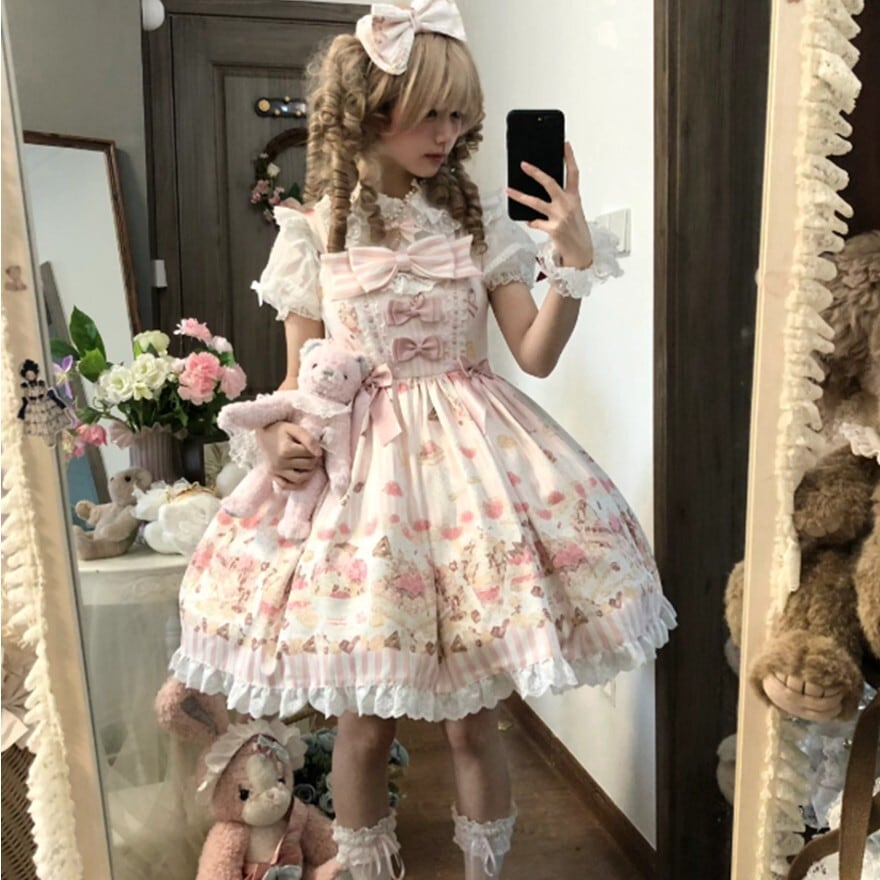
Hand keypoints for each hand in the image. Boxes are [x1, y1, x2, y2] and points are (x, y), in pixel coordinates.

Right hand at [257, 421, 321, 487]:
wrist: (264, 432)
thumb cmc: (280, 430)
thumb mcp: (295, 429)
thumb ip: (309, 439)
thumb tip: (319, 453)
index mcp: (286, 450)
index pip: (310, 454)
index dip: (315, 450)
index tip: (312, 446)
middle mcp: (280, 462)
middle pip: (307, 466)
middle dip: (313, 460)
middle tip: (312, 455)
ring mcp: (275, 470)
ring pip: (300, 479)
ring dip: (309, 473)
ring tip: (308, 465)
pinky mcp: (272, 475)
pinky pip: (286, 486)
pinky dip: (296, 484)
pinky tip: (301, 477)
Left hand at [507, 141, 593, 268]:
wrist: (581, 253)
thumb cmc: (577, 232)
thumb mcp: (574, 212)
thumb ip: (562, 201)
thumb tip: (543, 192)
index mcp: (575, 198)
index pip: (573, 173)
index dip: (569, 158)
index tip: (564, 144)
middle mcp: (567, 205)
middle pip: (549, 183)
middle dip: (535, 172)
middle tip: (523, 164)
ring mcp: (559, 217)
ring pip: (536, 202)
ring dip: (520, 196)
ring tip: (508, 191)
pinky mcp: (553, 229)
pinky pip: (535, 222)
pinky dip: (531, 221)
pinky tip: (529, 221)